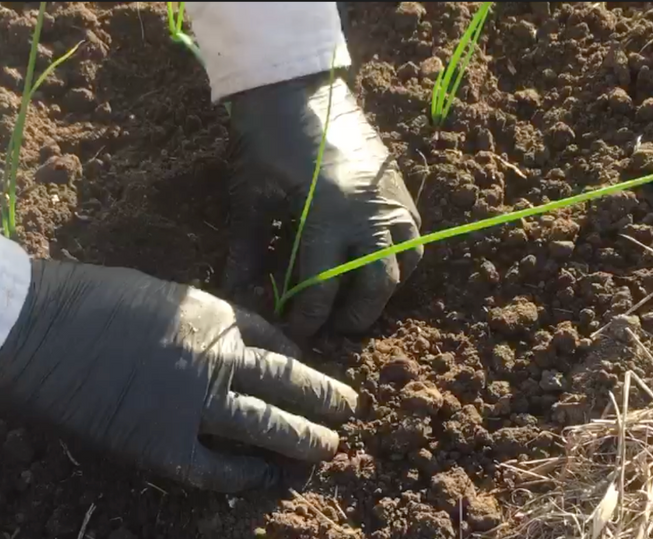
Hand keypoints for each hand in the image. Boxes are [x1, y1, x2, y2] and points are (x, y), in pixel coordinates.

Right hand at [0, 260, 357, 492]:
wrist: (32, 328)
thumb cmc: (84, 299)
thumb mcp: (157, 293)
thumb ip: (195, 320)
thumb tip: (216, 344)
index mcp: (213, 314)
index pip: (273, 339)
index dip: (295, 357)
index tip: (304, 368)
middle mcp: (217, 357)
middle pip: (287, 382)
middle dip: (324, 397)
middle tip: (347, 409)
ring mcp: (193, 404)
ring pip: (268, 426)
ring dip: (304, 439)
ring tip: (328, 448)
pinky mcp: (162, 446)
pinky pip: (217, 469)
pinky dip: (243, 475)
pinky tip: (261, 478)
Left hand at [225, 72, 422, 337]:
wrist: (296, 91)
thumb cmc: (267, 147)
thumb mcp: (252, 203)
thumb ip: (247, 255)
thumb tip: (239, 298)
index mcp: (327, 220)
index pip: (322, 290)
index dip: (309, 318)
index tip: (297, 332)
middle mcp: (368, 215)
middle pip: (377, 286)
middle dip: (358, 315)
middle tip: (337, 329)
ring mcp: (390, 200)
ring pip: (406, 263)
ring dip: (385, 288)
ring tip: (360, 299)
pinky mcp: (399, 187)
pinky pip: (414, 235)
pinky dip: (401, 257)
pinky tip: (375, 262)